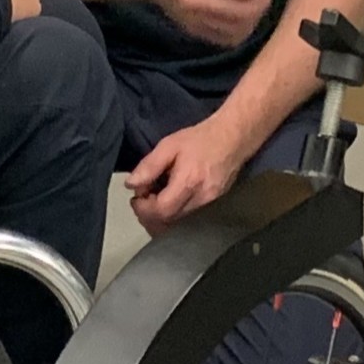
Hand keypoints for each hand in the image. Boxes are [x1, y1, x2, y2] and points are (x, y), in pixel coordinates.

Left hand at [127, 114, 249, 231]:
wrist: (233, 139)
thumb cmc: (200, 139)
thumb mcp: (169, 145)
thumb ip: (149, 166)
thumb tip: (131, 185)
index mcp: (188, 183)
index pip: (161, 210)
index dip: (144, 209)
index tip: (136, 197)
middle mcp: (201, 199)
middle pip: (169, 222)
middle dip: (149, 215)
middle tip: (142, 200)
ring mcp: (210, 205)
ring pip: (178, 224)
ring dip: (161, 217)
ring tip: (154, 200)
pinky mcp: (215, 206)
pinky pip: (189, 219)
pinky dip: (174, 216)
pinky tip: (170, 202)